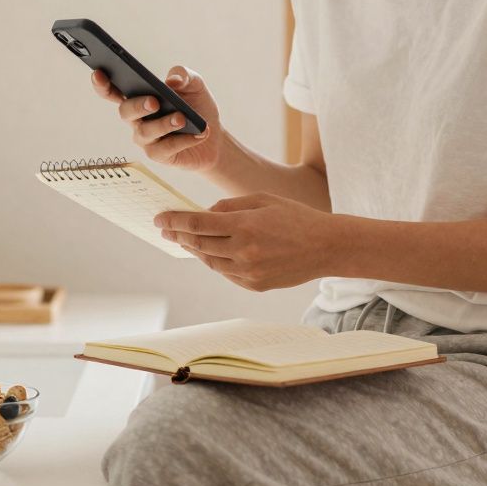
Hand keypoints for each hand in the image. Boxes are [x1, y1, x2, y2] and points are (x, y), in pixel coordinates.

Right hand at [91, 65, 223, 171]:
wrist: (214, 137)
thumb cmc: (196, 107)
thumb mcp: (194, 85)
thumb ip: (184, 75)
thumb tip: (173, 80)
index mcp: (139, 97)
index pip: (114, 91)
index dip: (102, 84)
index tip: (98, 73)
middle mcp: (137, 119)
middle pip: (125, 112)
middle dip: (137, 106)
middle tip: (154, 101)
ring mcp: (146, 138)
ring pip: (145, 132)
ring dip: (163, 124)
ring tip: (181, 118)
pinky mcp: (159, 155)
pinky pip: (165, 148)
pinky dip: (183, 140)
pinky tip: (198, 133)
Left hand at [155, 193, 340, 291]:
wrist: (326, 247)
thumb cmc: (296, 217)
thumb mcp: (263, 200)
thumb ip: (230, 206)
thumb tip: (204, 214)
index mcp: (245, 226)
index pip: (197, 223)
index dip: (175, 221)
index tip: (160, 219)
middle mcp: (243, 251)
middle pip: (199, 244)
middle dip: (178, 235)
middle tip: (165, 229)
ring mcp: (248, 272)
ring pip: (209, 261)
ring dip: (195, 250)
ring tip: (185, 240)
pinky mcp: (254, 285)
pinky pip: (225, 273)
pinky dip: (214, 262)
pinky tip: (209, 252)